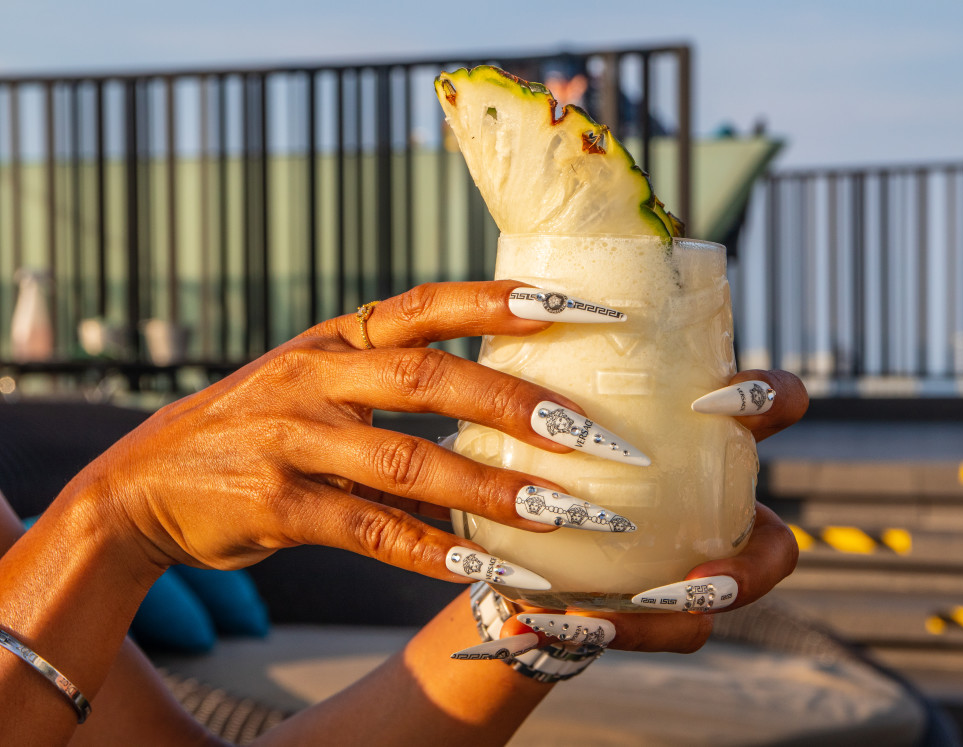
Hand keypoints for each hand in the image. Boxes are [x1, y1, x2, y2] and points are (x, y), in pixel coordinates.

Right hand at [64, 281, 638, 581]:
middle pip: (429, 378)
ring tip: (560, 513)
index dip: (500, 302)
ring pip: (408, 461)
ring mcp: (292, 440)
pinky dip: (429, 551)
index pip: (427, 307)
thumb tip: (502, 399)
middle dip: (515, 404)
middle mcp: (315, 378)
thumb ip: (390, 384)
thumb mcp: (315, 382)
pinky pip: (368, 530)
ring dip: (490, 491)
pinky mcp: (276, 506)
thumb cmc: (258, 429)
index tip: (575, 304)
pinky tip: (483, 566)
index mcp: (334, 340)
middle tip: (589, 434)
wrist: (144, 483)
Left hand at [487, 369, 806, 654]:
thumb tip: (521, 300)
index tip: (710, 399)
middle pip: (778, 546)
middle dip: (752, 569)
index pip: (773, 406)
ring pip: (719, 609)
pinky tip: (542, 624)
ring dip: (676, 617)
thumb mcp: (564, 402)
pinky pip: (663, 635)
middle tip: (700, 582)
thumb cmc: (560, 445)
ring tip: (601, 619)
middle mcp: (722, 506)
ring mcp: (699, 565)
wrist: (533, 519)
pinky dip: (612, 632)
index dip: (768, 399)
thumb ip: (557, 366)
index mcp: (712, 439)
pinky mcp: (666, 612)